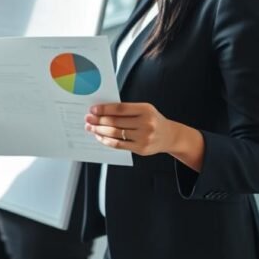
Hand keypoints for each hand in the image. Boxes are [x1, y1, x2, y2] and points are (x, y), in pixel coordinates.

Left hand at [85, 102, 203, 170]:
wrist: (170, 136)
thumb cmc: (152, 120)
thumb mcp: (144, 110)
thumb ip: (126, 110)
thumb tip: (101, 111)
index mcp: (146, 109)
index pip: (120, 109)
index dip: (104, 109)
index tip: (93, 110)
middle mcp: (146, 123)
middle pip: (116, 122)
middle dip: (98, 120)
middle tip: (88, 119)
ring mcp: (144, 137)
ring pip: (115, 133)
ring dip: (99, 131)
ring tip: (91, 128)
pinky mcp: (141, 149)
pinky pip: (119, 145)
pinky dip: (106, 141)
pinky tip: (100, 137)